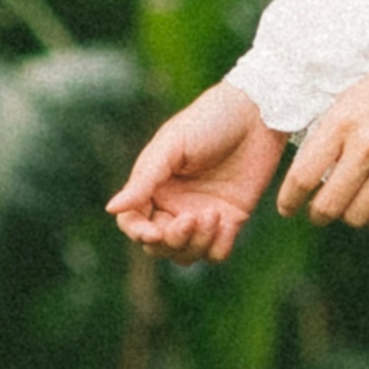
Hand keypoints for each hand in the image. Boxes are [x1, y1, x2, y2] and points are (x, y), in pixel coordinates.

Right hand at [107, 79, 286, 265]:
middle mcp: (174, 204)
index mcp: (153, 186)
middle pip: (159, 246)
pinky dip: (218, 246)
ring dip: (196, 244)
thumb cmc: (208, 121)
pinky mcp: (231, 220)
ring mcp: (202, 215)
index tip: (154, 233)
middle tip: (189, 219)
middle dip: (171, 240)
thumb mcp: (171, 146)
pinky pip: (217, 252)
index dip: (138, 233)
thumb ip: (143, 180)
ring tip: (213, 214)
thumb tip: (111, 209)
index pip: (133, 222)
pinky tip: (227, 223)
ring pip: (187, 254)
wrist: (257, 115)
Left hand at [276, 53, 368, 235]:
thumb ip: (327, 137)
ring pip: (357, 216)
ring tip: (350, 206)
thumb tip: (308, 177)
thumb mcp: (348, 101)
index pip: (302, 177)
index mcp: (340, 124)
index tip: (287, 208)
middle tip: (318, 213)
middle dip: (317, 215)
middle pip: (327, 206)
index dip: (289, 200)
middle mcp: (366, 147)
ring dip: (348, 216)